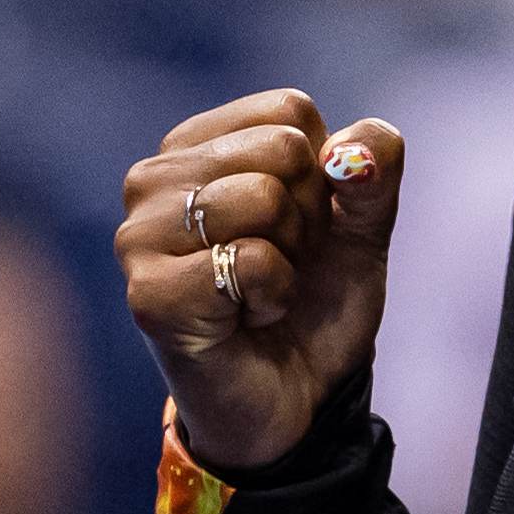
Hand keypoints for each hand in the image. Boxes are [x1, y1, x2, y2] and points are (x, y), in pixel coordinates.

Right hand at [119, 91, 405, 471]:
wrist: (296, 403)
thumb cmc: (311, 307)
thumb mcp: (360, 229)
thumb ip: (373, 170)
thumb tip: (356, 148)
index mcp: (194, 146)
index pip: (289, 111)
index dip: (320, 176)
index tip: (296, 229)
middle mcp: (153, 179)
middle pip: (281, 149)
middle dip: (306, 219)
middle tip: (277, 268)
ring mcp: (140, 236)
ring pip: (264, 198)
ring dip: (290, 260)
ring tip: (259, 294)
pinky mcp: (150, 293)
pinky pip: (253, 260)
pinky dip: (274, 296)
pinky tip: (246, 320)